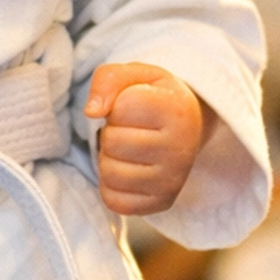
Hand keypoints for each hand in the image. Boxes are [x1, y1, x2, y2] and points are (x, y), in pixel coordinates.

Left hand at [86, 63, 208, 216]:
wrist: (186, 126)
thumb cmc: (155, 98)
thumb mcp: (135, 76)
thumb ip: (108, 80)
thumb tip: (92, 112)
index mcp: (178, 111)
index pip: (121, 109)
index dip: (118, 105)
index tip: (134, 105)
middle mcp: (181, 150)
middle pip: (112, 143)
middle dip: (112, 132)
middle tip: (131, 129)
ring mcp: (173, 181)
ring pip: (109, 173)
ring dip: (109, 158)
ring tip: (129, 148)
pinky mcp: (161, 203)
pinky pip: (113, 200)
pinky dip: (111, 184)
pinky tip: (130, 168)